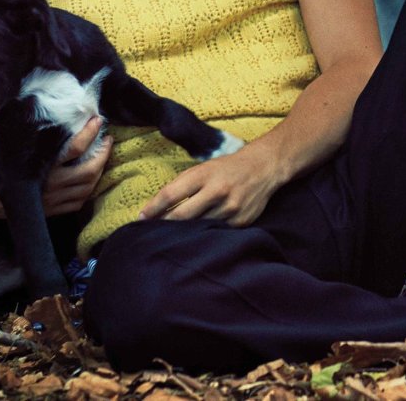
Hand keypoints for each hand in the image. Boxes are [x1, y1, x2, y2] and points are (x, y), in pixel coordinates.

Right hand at [0, 116, 107, 220]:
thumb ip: (13, 120)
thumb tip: (26, 94)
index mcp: (36, 165)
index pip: (74, 148)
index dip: (89, 133)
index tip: (96, 119)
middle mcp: (47, 186)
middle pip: (88, 172)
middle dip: (103, 154)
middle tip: (108, 139)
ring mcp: (49, 202)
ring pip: (86, 190)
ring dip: (99, 172)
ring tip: (102, 155)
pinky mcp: (47, 212)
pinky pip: (76, 204)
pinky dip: (88, 191)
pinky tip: (89, 178)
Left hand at [139, 146, 279, 226]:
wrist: (264, 167)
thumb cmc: (227, 168)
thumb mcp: (203, 168)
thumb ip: (182, 185)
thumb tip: (156, 207)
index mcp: (204, 175)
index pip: (171, 195)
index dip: (153, 209)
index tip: (141, 219)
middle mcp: (218, 191)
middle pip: (182, 216)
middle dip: (164, 225)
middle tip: (152, 233)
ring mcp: (230, 208)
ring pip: (199, 228)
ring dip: (183, 233)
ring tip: (171, 237)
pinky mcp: (240, 221)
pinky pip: (216, 233)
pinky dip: (204, 235)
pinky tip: (197, 237)